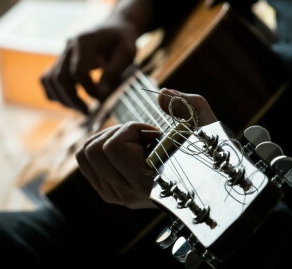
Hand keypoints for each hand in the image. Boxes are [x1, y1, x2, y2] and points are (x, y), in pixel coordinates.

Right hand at [40, 20, 137, 113]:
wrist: (114, 27)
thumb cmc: (122, 41)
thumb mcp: (126, 53)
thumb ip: (113, 73)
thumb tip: (101, 96)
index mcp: (85, 41)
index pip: (78, 70)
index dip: (89, 89)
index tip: (103, 99)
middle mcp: (68, 46)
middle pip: (60, 77)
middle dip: (72, 99)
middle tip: (87, 112)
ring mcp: (61, 54)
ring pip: (50, 80)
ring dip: (63, 99)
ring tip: (81, 109)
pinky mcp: (59, 62)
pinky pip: (47, 80)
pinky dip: (55, 94)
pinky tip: (71, 103)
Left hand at [75, 89, 216, 208]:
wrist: (206, 186)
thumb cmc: (207, 154)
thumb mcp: (204, 125)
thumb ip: (186, 105)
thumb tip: (161, 96)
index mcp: (149, 182)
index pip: (114, 148)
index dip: (132, 130)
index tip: (156, 134)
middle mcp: (128, 194)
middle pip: (92, 150)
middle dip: (116, 133)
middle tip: (142, 136)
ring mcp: (116, 196)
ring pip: (84, 155)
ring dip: (106, 139)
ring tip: (133, 142)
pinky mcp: (109, 193)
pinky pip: (85, 163)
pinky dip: (99, 148)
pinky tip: (123, 150)